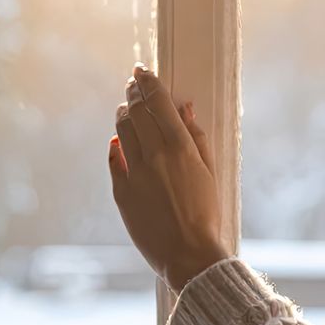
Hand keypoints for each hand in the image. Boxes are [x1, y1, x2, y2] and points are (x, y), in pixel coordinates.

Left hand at [108, 64, 230, 292]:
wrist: (189, 254)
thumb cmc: (207, 214)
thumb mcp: (210, 171)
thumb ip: (196, 137)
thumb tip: (184, 108)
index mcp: (179, 147)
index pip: (158, 102)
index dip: (148, 82)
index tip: (142, 71)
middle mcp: (153, 155)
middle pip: (135, 111)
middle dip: (133, 93)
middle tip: (133, 85)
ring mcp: (134, 172)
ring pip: (121, 131)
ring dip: (123, 114)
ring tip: (126, 108)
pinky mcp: (121, 191)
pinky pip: (114, 159)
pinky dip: (116, 144)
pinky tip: (120, 141)